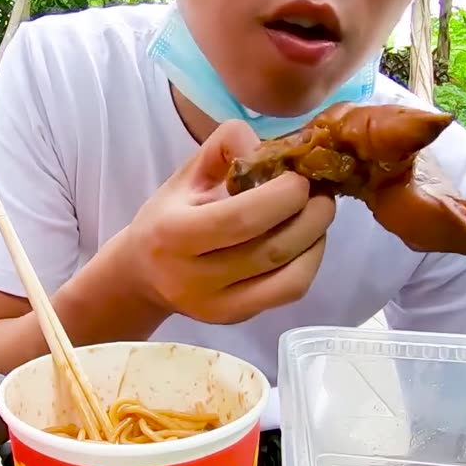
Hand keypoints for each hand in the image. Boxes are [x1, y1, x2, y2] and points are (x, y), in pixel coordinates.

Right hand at [112, 120, 335, 323]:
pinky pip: (286, 293)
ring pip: (287, 277)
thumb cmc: (169, 215)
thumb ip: (228, 147)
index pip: (240, 219)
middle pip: (271, 250)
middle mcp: (192, 277)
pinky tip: (308, 242)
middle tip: (321, 194)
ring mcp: (215, 305)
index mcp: (174, 232)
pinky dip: (309, 264)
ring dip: (316, 240)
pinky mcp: (234, 318)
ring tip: (318, 214)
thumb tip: (277, 150)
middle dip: (310, 217)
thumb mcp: (188, 173)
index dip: (282, 196)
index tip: (299, 177)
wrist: (143, 273)